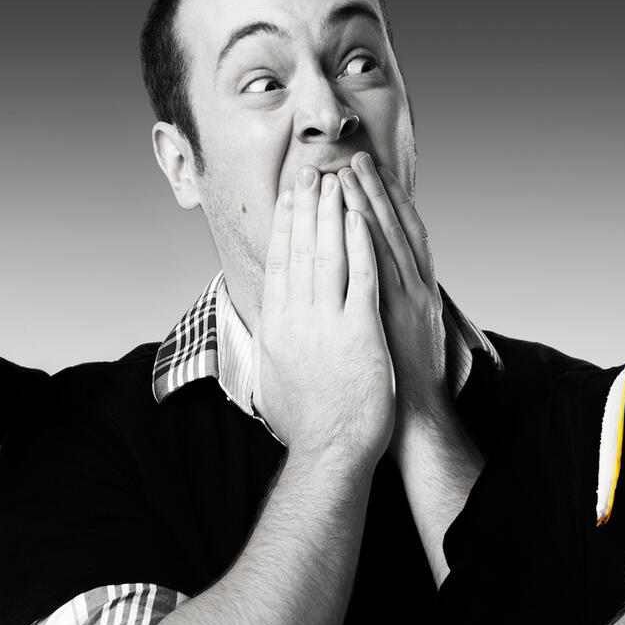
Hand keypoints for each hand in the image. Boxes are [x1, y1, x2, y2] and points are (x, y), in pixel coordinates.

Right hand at [254, 166, 394, 463]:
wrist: (331, 451)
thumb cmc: (308, 423)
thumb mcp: (272, 379)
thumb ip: (270, 347)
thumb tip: (264, 330)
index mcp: (275, 325)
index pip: (278, 262)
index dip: (284, 224)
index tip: (288, 197)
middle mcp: (296, 318)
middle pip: (300, 249)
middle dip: (306, 206)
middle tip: (310, 172)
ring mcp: (327, 322)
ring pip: (328, 254)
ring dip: (331, 213)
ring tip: (336, 181)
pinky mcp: (360, 331)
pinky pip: (361, 278)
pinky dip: (360, 244)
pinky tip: (361, 218)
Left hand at [337, 152, 447, 454]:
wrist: (415, 418)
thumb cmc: (405, 380)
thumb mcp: (404, 332)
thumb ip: (390, 303)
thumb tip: (373, 282)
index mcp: (419, 290)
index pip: (401, 232)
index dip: (386, 199)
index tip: (368, 171)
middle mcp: (414, 288)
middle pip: (392, 227)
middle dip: (373, 191)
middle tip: (353, 158)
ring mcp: (402, 301)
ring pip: (383, 242)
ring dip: (364, 204)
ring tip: (344, 174)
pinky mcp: (387, 317)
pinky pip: (372, 271)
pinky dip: (361, 241)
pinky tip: (346, 215)